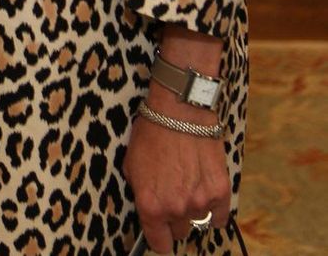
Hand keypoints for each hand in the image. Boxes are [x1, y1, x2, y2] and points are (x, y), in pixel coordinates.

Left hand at [125, 25, 230, 252]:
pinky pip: (219, 216)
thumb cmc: (152, 132)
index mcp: (150, 205)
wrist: (180, 110)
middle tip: (173, 196)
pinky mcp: (220, 192)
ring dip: (193, 209)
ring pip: (198, 222)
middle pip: (179, 233)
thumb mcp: (131, 164)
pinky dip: (214, 209)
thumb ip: (140, 193)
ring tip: (188, 184)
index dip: (158, 238)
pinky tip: (205, 191)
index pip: (158, 244)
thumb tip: (147, 209)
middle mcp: (176, 209)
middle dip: (175, 219)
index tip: (160, 231)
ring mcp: (200, 202)